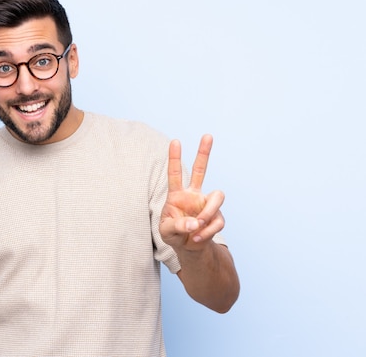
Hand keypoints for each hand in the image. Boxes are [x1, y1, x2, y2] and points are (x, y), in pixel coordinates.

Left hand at [159, 135, 225, 250]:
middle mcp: (193, 195)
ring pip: (218, 196)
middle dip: (204, 153)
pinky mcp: (217, 217)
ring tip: (197, 226)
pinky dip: (207, 232)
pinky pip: (217, 221)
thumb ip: (177, 226)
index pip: (175, 174)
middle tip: (207, 135)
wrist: (188, 248)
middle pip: (200, 170)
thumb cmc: (173, 235)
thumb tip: (194, 222)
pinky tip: (197, 238)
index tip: (175, 141)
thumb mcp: (167, 232)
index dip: (175, 158)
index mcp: (177, 195)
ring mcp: (207, 204)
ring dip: (208, 213)